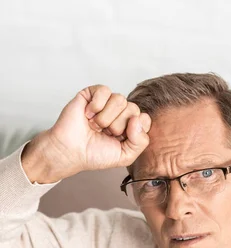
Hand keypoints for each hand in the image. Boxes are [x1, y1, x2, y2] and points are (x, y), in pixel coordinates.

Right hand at [21, 85, 150, 182]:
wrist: (70, 151)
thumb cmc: (95, 154)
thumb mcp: (125, 156)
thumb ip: (141, 142)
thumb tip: (138, 119)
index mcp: (129, 127)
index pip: (144, 119)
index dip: (134, 129)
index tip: (120, 138)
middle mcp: (120, 113)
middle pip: (133, 108)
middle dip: (118, 126)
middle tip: (104, 133)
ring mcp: (106, 103)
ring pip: (120, 99)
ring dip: (106, 117)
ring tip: (95, 125)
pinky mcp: (92, 94)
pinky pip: (105, 90)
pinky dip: (97, 105)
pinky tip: (88, 115)